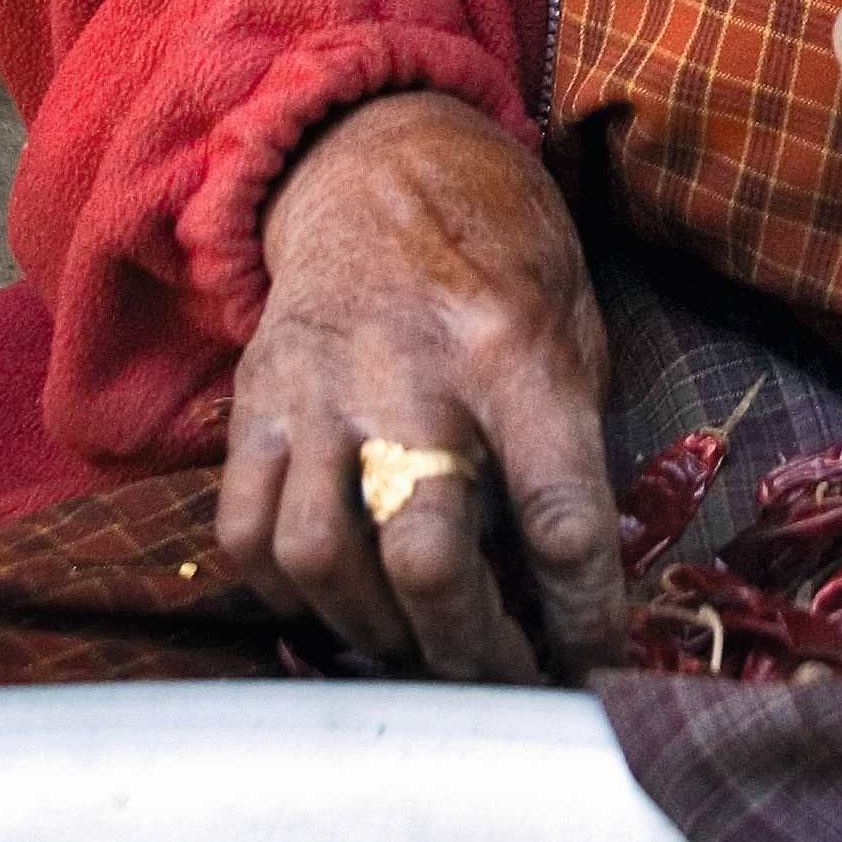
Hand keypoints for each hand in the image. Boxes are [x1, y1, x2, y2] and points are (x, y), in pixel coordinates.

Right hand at [217, 92, 623, 679]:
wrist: (374, 164)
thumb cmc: (495, 254)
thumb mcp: (571, 321)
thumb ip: (570, 441)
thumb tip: (580, 578)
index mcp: (512, 350)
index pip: (559, 510)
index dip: (585, 609)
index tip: (596, 662)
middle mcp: (408, 373)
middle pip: (424, 551)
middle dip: (466, 644)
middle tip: (495, 676)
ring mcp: (316, 390)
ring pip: (321, 554)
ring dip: (372, 630)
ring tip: (416, 646)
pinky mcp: (253, 403)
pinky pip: (245, 531)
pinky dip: (287, 591)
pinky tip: (336, 599)